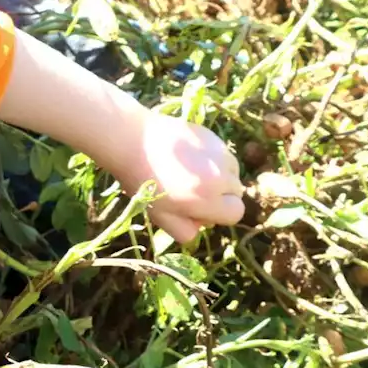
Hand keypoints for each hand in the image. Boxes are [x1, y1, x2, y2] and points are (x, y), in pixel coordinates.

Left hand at [101, 110, 244, 243]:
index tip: (199, 207)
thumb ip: (186, 231)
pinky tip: (188, 156)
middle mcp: (221, 175)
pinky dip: (212, 158)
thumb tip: (202, 227)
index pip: (236, 213)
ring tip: (190, 172)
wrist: (131, 142)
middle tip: (191, 189)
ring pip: (232, 171)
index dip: (218, 213)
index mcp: (209, 199)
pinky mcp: (213, 136)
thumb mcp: (161, 217)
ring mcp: (219, 153)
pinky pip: (222, 153)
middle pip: (235, 192)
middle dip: (220, 195)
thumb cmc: (143, 184)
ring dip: (219, 175)